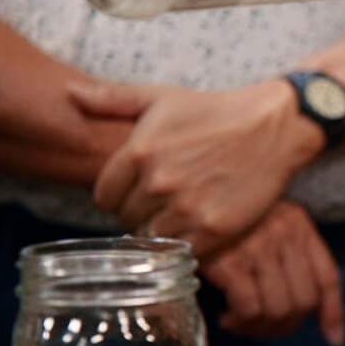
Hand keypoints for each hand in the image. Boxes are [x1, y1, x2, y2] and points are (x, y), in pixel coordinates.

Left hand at [68, 78, 325, 255]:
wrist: (275, 126)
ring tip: (185, 213)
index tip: (141, 190)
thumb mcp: (163, 97)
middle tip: (168, 201)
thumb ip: (112, 98)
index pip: (104, 197)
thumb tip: (69, 93)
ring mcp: (187, 208)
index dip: (121, 195)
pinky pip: (183, 252)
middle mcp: (159, 182)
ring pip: (153, 239)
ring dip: (166, 230)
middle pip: (127, 220)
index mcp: (139, 152)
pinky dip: (189, 245)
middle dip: (143, 213)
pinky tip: (201, 226)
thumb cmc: (218, 110)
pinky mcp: (215, 228)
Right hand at [201, 199, 344, 345]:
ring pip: (279, 310)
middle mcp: (285, 234)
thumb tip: (323, 318)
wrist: (184, 198)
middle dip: (285, 325)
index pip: (329, 277)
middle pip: (305, 301)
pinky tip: (228, 316)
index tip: (334, 337)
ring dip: (261, 327)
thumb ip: (292, 258)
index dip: (334, 313)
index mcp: (299, 225)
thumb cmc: (227, 218)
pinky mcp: (229, 263)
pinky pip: (249, 308)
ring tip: (243, 321)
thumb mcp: (268, 225)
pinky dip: (241, 321)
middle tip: (264, 325)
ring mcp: (258, 248)